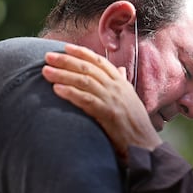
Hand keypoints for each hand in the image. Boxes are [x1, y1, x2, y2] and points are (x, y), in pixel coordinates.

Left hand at [42, 43, 161, 164]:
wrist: (145, 144)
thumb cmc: (136, 124)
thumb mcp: (131, 99)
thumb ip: (123, 83)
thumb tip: (120, 69)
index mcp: (121, 83)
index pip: (100, 62)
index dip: (82, 53)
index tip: (66, 47)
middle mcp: (117, 87)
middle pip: (88, 68)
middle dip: (67, 60)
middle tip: (48, 56)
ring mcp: (113, 99)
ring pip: (85, 81)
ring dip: (63, 75)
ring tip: (46, 71)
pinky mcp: (108, 113)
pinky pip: (87, 100)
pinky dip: (71, 93)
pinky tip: (57, 89)